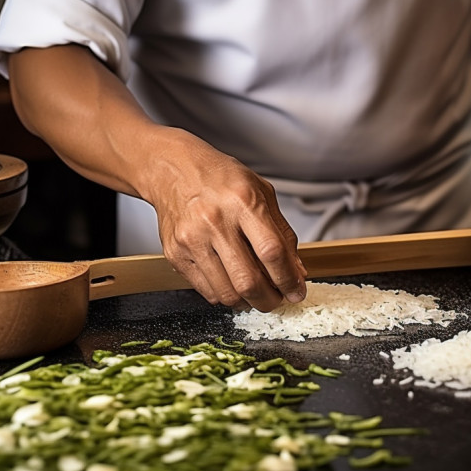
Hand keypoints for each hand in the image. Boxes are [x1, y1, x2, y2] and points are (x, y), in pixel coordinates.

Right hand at [146, 130, 306, 311]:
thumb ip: (282, 233)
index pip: (272, 252)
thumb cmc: (219, 178)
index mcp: (242, 202)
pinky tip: (233, 283)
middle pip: (248, 280)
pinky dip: (226, 295)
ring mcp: (192, 240)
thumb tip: (296, 271)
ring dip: (249, 301)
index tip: (296, 291)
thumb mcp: (261, 192)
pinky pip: (206, 291)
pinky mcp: (175, 254)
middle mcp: (215, 221)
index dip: (289, 279)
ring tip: (257, 293)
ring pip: (227, 293)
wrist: (174, 169)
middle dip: (270, 299)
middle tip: (278, 299)